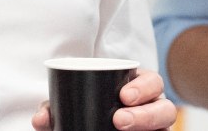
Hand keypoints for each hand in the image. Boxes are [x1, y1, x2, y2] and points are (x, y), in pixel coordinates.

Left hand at [30, 69, 176, 130]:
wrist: (87, 127)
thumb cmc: (85, 110)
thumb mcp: (71, 105)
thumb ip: (55, 108)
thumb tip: (41, 118)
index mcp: (137, 88)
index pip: (152, 82)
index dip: (144, 87)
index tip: (123, 96)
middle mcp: (152, 108)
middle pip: (165, 108)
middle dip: (145, 114)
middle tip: (119, 120)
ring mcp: (155, 127)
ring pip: (166, 126)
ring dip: (149, 125)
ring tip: (122, 129)